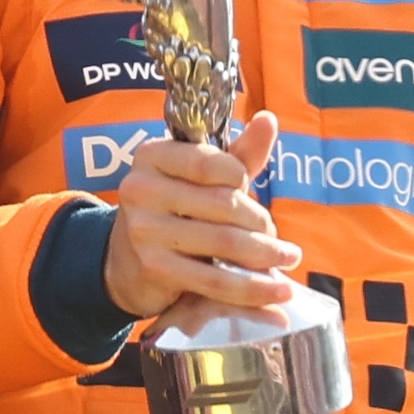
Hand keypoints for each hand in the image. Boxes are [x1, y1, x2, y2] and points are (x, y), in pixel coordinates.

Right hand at [102, 110, 300, 319]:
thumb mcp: (200, 177)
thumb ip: (238, 153)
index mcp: (152, 156)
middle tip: (276, 233)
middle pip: (222, 203)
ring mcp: (145, 231)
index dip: (240, 176)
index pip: (208, 162)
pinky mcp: (155, 269)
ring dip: (265, 254)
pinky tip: (276, 293)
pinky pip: (213, 280)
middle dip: (261, 222)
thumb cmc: (175, 208)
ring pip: (223, 242)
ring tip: (287, 258)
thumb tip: (269, 119)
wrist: (126, 260)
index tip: (251, 188)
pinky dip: (250, 289)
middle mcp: (141, 189)